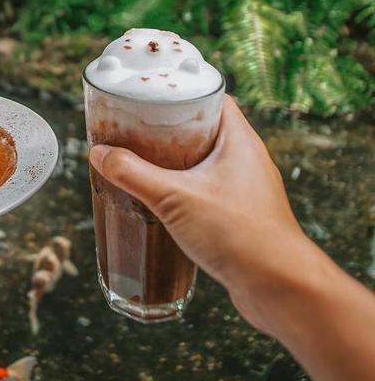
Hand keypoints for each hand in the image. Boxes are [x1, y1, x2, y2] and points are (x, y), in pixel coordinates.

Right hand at [89, 96, 321, 333]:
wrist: (281, 288)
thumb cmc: (239, 235)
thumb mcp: (175, 198)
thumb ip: (134, 174)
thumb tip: (99, 154)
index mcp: (240, 141)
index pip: (213, 98)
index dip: (182, 92)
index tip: (151, 96)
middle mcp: (248, 160)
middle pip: (206, 130)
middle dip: (171, 130)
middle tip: (138, 130)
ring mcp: (248, 190)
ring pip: (208, 164)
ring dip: (178, 163)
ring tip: (144, 164)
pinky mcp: (244, 217)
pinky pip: (211, 192)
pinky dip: (188, 191)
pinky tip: (165, 204)